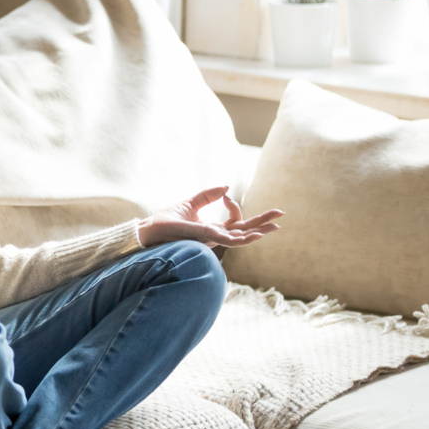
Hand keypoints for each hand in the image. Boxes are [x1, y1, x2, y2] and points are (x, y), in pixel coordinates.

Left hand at [139, 185, 282, 247]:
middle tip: (282, 216)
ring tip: (274, 228)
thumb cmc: (164, 222)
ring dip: (256, 232)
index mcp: (211, 228)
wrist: (146, 232)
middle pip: (243, 229)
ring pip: (238, 238)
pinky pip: (225, 242)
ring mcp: (209, 240)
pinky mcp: (202, 241)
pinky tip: (254, 235)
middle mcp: (213, 236)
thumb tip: (227, 187)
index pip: (234, 220)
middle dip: (262, 222)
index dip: (235, 207)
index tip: (225, 195)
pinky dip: (241, 239)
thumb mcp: (188, 204)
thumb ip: (207, 196)